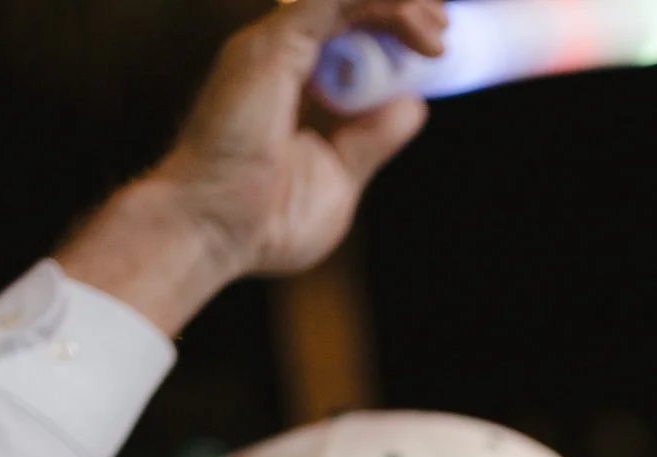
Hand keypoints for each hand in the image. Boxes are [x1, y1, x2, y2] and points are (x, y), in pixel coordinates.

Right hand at [59, 0, 446, 334]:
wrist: (215, 233)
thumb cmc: (264, 221)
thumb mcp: (339, 176)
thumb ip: (371, 138)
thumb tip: (413, 105)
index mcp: (290, 78)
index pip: (348, 28)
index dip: (395, 27)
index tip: (437, 47)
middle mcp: (279, 51)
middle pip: (349, 4)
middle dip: (405, 7)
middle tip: (442, 34)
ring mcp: (275, 45)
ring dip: (402, 5)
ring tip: (437, 37)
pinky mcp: (276, 46)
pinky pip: (337, 1)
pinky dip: (385, 7)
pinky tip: (421, 33)